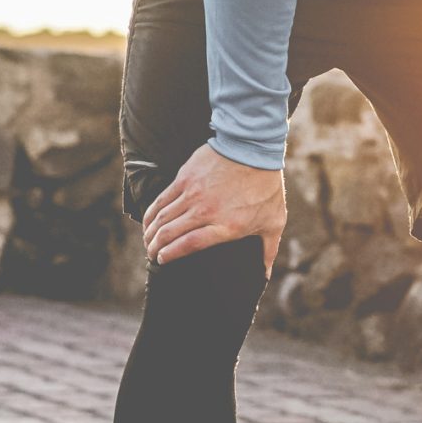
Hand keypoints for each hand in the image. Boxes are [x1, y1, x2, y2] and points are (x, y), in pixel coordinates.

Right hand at [142, 143, 285, 272]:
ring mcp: (193, 194)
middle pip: (169, 234)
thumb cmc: (266, 187)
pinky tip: (148, 221)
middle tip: (152, 254)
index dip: (171, 254)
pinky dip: (151, 213)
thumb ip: (268, 250)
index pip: (189, 244)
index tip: (162, 261)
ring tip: (148, 242)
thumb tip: (264, 274)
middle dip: (155, 248)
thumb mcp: (273, 221)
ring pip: (162, 218)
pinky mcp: (185, 178)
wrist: (254, 148)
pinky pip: (161, 200)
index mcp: (226, 226)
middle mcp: (205, 212)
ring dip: (150, 232)